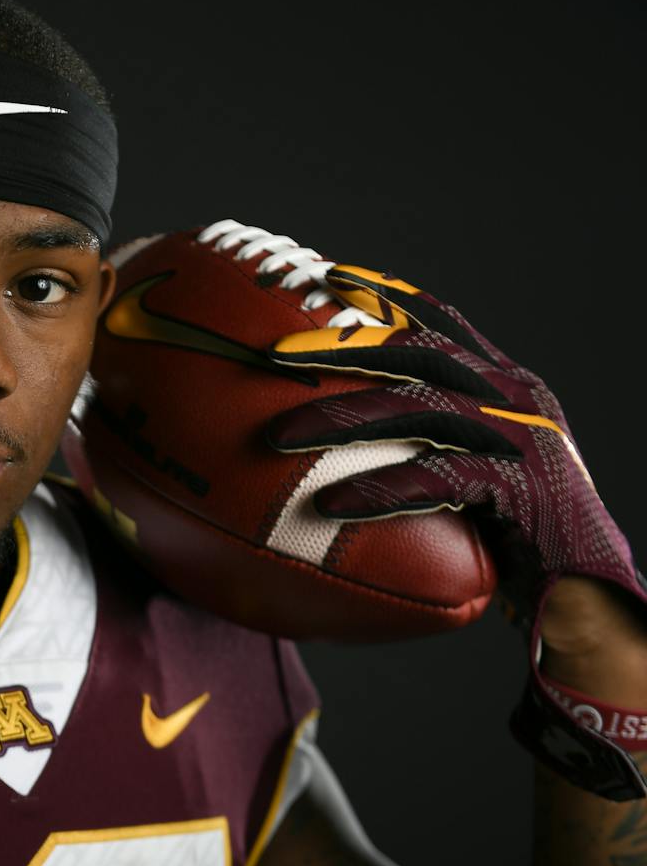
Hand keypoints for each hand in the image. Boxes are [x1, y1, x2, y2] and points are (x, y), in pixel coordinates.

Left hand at [263, 264, 646, 797]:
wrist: (592, 589)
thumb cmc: (521, 533)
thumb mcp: (480, 469)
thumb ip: (435, 440)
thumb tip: (354, 435)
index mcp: (507, 385)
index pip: (442, 323)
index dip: (387, 295)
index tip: (330, 276)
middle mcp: (517, 399)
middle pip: (418, 351)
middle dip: (342, 345)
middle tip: (274, 353)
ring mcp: (521, 439)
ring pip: (416, 409)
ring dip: (339, 420)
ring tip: (276, 437)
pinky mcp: (520, 488)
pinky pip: (433, 480)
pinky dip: (377, 490)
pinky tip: (328, 505)